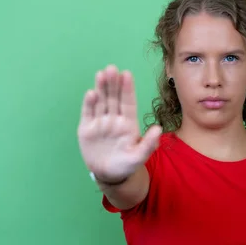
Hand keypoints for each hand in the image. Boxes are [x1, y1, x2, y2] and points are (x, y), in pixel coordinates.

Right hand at [77, 65, 161, 182]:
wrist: (109, 175)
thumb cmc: (127, 165)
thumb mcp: (140, 156)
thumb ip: (149, 143)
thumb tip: (158, 129)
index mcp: (128, 123)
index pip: (128, 102)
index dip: (127, 89)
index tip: (127, 74)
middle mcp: (114, 119)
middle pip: (114, 98)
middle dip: (113, 84)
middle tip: (112, 69)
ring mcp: (100, 122)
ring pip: (101, 102)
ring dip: (101, 88)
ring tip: (101, 74)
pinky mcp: (87, 129)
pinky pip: (88, 113)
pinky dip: (88, 104)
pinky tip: (91, 93)